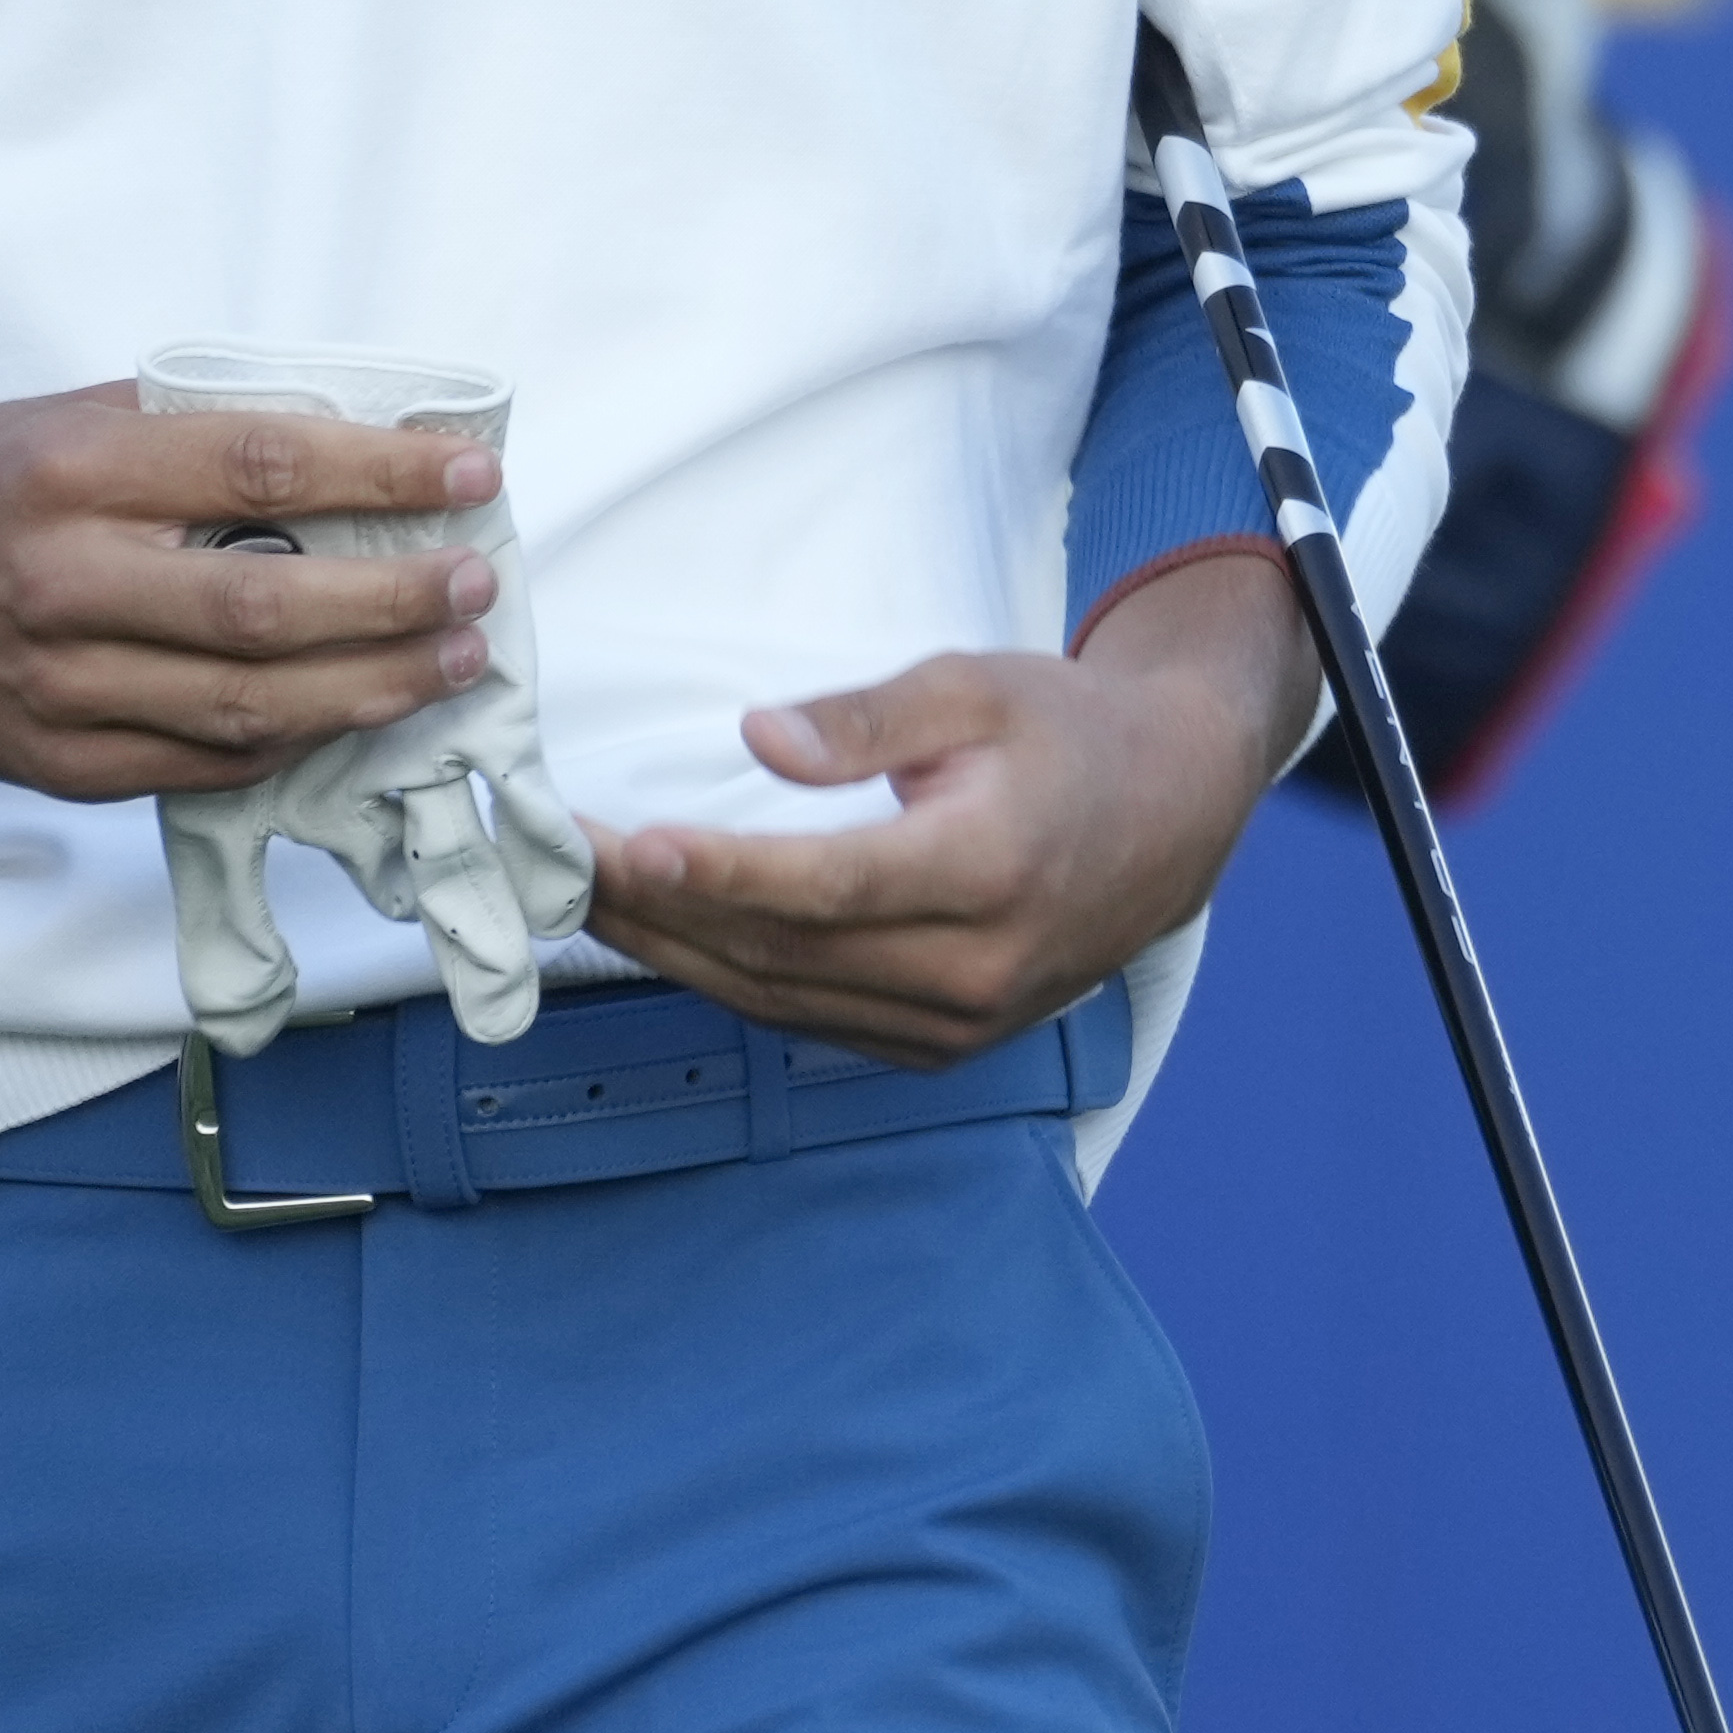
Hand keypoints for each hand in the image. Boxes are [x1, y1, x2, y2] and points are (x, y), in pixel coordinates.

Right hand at [0, 377, 503, 799]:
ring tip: (452, 661)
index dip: (381, 472)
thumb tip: (377, 436)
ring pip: (245, 703)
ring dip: (371, 688)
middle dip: (395, 600)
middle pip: (263, 605)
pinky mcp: (54, 760)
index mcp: (75, 469)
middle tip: (476, 584)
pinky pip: (202, 762)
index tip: (471, 469)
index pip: (260, 466)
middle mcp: (62, 578)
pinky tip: (356, 715)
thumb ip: (207, 430)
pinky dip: (293, 741)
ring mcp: (55, 683)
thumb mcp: (80, 416)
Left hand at [586, 552, 1312, 1063]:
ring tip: (587, 899)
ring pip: (786, 998)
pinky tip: (670, 937)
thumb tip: (755, 737)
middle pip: (786, 950)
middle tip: (561, 861)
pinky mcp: (944, 1046)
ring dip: (675, 952)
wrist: (1171, 817)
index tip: (622, 846)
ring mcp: (962, 1021)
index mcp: (994, 866)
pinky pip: (813, 1020)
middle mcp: (979, 965)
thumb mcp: (977, 687)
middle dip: (660, 907)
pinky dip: (732, 981)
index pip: (829, 885)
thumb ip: (864, 719)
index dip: (719, 871)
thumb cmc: (1065, 735)